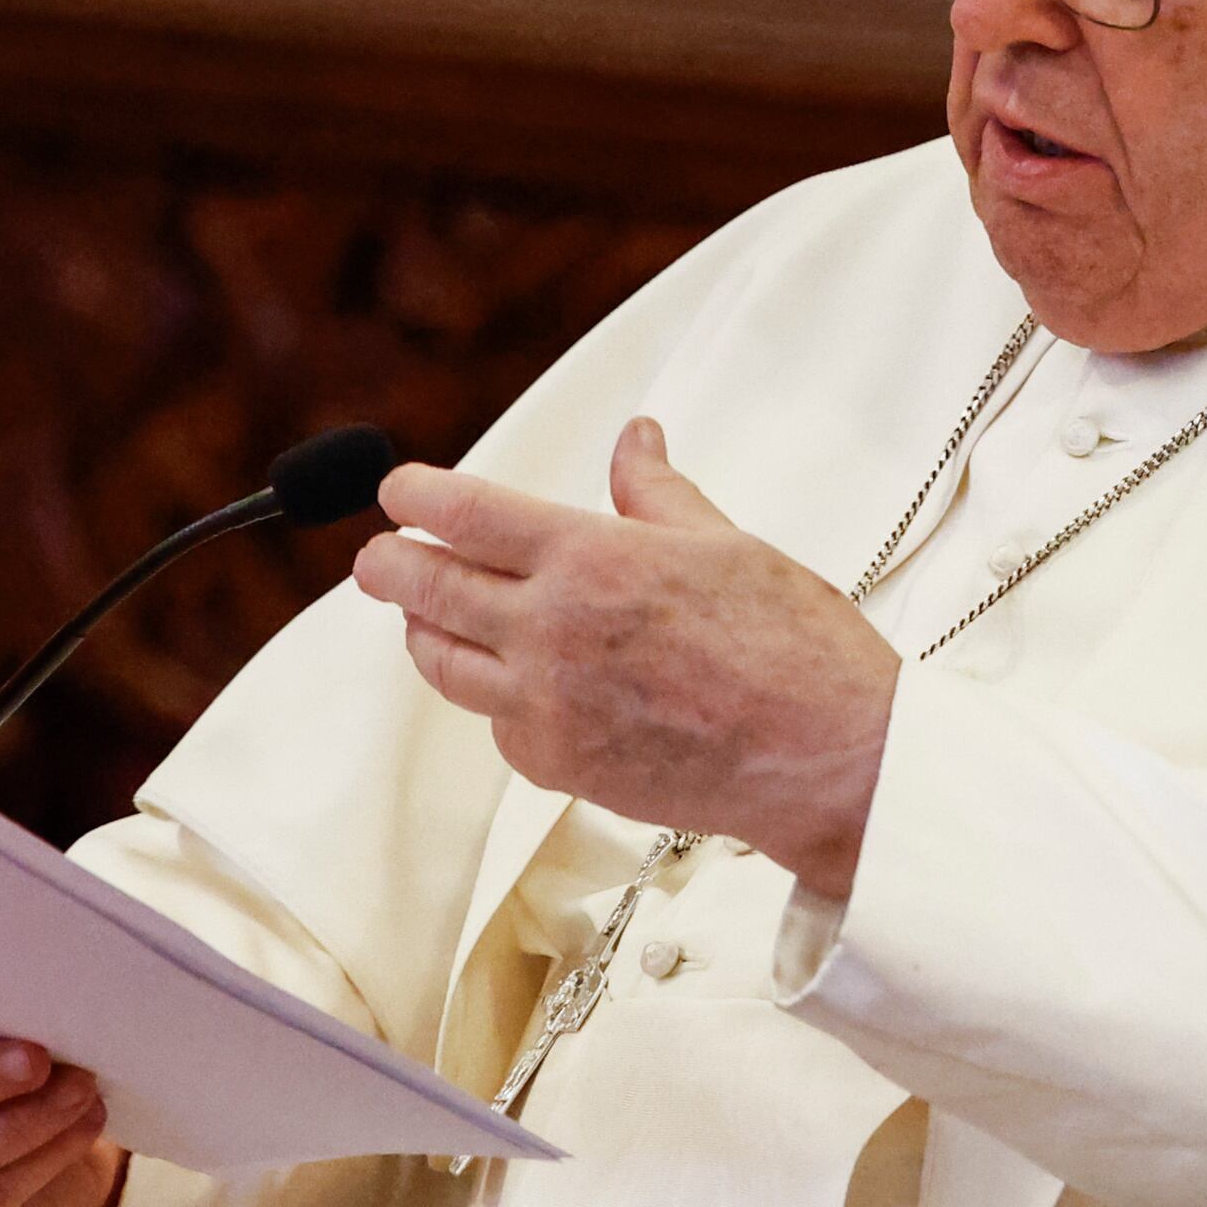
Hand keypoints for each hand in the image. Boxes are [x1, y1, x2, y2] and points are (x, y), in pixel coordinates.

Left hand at [354, 420, 899, 893]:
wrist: (827, 759)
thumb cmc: (795, 650)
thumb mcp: (725, 544)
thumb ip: (656, 493)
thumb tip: (635, 440)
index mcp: (590, 557)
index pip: (462, 512)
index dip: (414, 494)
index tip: (398, 491)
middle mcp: (551, 629)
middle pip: (424, 586)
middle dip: (388, 563)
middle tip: (378, 556)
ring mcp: (547, 704)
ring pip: (441, 661)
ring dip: (423, 631)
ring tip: (423, 616)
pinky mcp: (558, 766)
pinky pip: (495, 724)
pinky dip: (493, 699)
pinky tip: (513, 685)